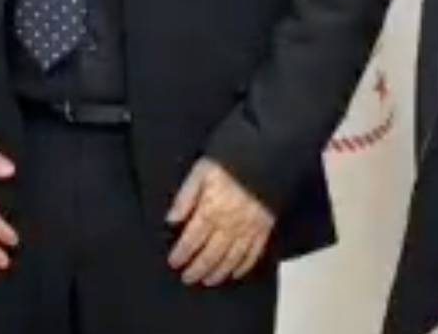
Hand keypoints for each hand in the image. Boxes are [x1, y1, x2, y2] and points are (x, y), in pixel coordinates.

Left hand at [166, 158, 274, 285]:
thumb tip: (171, 220)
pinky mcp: (264, 230)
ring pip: (231, 259)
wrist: (265, 157)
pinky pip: (253, 254)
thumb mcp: (200, 172)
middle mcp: (229, 226)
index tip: (173, 262)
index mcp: (210, 211)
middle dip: (197, 269)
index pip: (192, 240)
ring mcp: (248, 230)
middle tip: (187, 278)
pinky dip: (243, 267)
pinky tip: (234, 273)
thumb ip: (185, 198)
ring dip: (218, 273)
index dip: (181, 254)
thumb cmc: (229, 162)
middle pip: (210, 255)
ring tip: (207, 281)